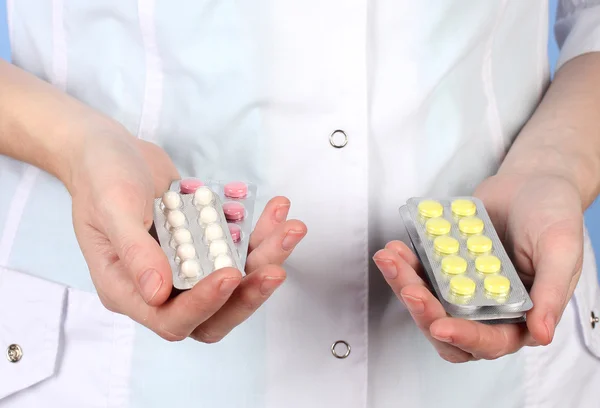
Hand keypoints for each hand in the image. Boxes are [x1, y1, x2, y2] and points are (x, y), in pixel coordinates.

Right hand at [69, 128, 306, 341]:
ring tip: (290, 228)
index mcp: (128, 289)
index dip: (205, 304)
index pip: (172, 318)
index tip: (230, 274)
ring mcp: (187, 265)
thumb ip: (134, 250)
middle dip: (250, 292)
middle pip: (214, 311)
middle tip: (276, 268)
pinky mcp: (206, 244)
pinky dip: (262, 233)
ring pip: (236, 280)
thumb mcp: (112, 208)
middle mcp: (161, 285)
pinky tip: (276, 211)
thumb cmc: (100, 177)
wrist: (114, 150)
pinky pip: (239, 248)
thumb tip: (158, 293)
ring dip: (266, 257)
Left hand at [374, 173, 582, 361]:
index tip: (440, 325)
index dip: (465, 337)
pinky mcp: (445, 267)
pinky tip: (395, 249)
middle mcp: (488, 308)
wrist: (531, 182)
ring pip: (427, 302)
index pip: (490, 341)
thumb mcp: (561, 251)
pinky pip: (420, 274)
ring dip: (404, 285)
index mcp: (521, 316)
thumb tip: (541, 335)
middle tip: (409, 287)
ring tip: (390, 259)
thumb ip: (551, 294)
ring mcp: (463, 288)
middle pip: (448, 327)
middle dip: (424, 313)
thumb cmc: (554, 215)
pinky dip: (405, 264)